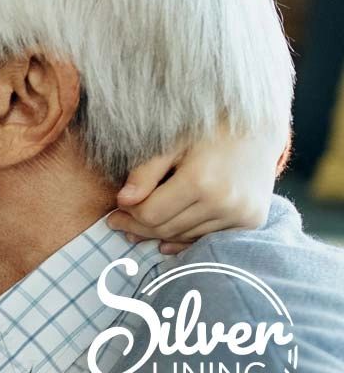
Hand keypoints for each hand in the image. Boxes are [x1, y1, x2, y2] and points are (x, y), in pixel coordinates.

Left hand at [109, 127, 282, 253]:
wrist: (259, 131)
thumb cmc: (208, 132)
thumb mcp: (172, 143)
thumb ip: (146, 172)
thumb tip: (123, 201)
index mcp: (200, 180)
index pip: (150, 213)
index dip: (127, 215)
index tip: (114, 212)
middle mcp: (223, 202)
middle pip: (166, 228)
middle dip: (137, 227)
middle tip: (118, 223)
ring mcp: (240, 215)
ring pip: (184, 236)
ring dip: (159, 235)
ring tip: (138, 230)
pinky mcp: (251, 222)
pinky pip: (207, 239)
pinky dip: (184, 240)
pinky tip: (164, 241)